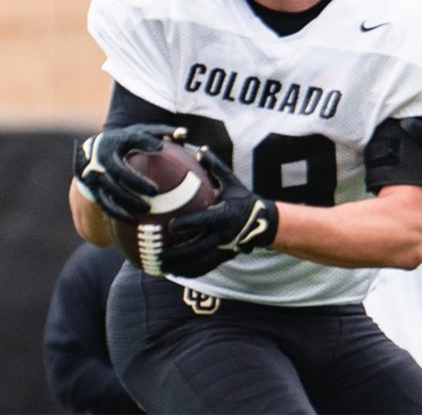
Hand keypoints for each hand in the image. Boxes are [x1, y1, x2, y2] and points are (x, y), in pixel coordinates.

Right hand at [75, 125, 183, 221]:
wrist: (89, 152)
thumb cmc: (123, 142)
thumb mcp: (137, 133)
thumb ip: (161, 132)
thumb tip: (186, 134)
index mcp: (117, 140)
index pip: (132, 138)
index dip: (145, 141)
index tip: (160, 148)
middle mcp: (103, 156)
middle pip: (120, 171)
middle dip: (137, 182)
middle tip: (156, 192)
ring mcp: (95, 174)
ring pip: (112, 190)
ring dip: (129, 201)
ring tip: (148, 209)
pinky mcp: (92, 189)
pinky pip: (105, 204)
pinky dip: (119, 213)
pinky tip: (134, 220)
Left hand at [160, 147, 278, 276]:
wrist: (265, 223)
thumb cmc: (244, 199)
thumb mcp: (232, 182)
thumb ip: (216, 167)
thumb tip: (200, 149)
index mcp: (224, 215)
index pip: (203, 221)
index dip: (187, 224)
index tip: (170, 226)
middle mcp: (224, 235)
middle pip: (197, 248)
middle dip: (177, 253)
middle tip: (157, 253)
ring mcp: (224, 249)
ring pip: (199, 262)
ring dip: (179, 266)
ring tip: (160, 266)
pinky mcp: (224, 258)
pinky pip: (204, 269)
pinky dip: (189, 272)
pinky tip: (173, 273)